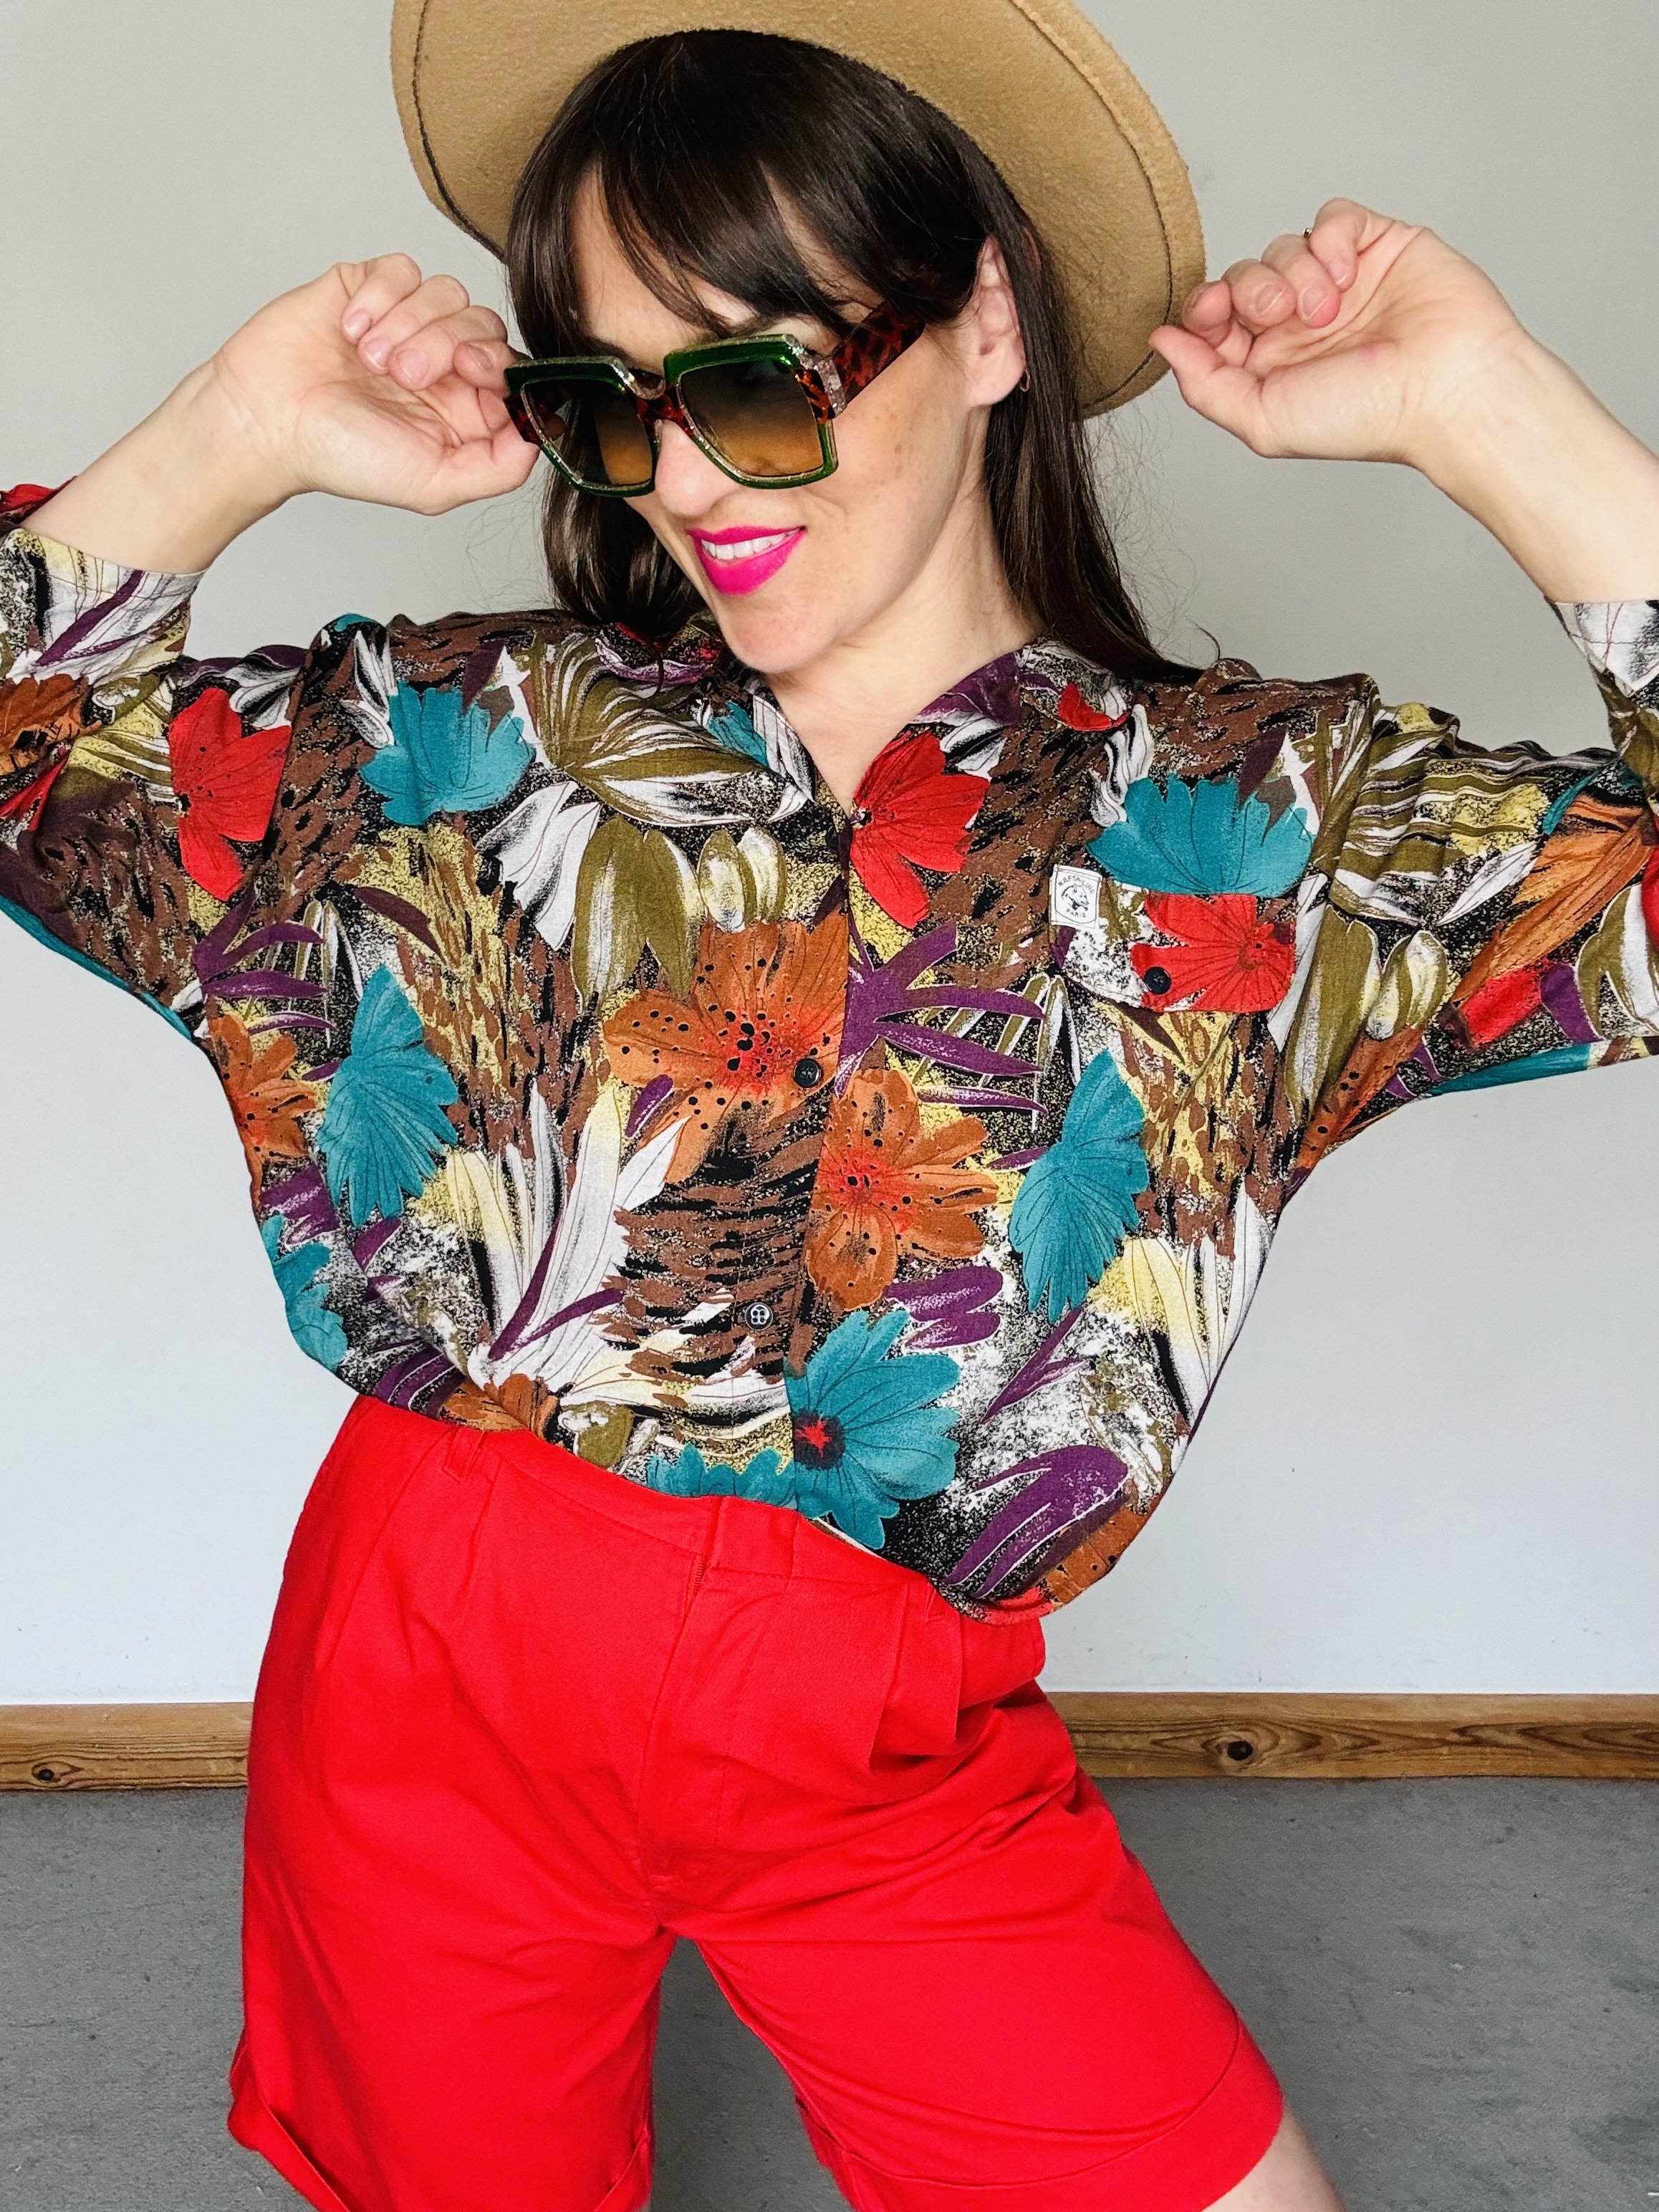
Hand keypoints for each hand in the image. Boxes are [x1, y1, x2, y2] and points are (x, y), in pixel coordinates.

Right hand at [206, 253, 537, 514]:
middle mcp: (441, 363)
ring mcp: (406, 322)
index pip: (514, 368)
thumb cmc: (342, 456)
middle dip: (448, 345)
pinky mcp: (369, 288)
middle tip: (405, 375)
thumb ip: (500, 466)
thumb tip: (543, 433)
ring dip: (409, 327)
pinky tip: (352, 331)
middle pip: (485, 323)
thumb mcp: (436, 483)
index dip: (501, 364)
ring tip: (370, 361)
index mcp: (463, 407)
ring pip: (447, 292)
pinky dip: (380, 298)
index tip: (470, 373)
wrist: (268, 422)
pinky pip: (402, 269)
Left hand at [1146, 197, 1534, 470]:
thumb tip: (1160, 343)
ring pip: (1282, 244)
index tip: (1215, 313)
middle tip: (1283, 316)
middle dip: (1251, 291)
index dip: (1204, 308)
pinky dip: (1328, 239)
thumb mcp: (1263, 418)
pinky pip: (1330, 217)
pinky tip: (1346, 273)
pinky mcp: (1377, 245)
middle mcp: (1300, 322)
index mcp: (1271, 363)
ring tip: (1330, 310)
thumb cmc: (1364, 416)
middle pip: (1241, 276)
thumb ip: (1204, 383)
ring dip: (1296, 274)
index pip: (1214, 318)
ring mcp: (1339, 282)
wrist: (1445, 388)